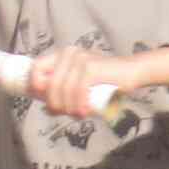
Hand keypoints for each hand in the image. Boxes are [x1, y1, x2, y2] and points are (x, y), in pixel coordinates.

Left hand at [28, 46, 168, 119]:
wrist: (133, 71)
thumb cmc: (106, 80)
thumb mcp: (81, 83)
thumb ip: (64, 90)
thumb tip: (47, 108)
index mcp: (63, 55)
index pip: (36, 67)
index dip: (36, 87)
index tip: (46, 103)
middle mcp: (69, 54)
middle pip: (50, 85)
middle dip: (56, 104)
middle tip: (65, 114)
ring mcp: (80, 59)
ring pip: (63, 90)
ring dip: (69, 108)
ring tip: (79, 114)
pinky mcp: (91, 68)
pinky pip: (77, 92)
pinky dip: (79, 105)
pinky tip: (85, 111)